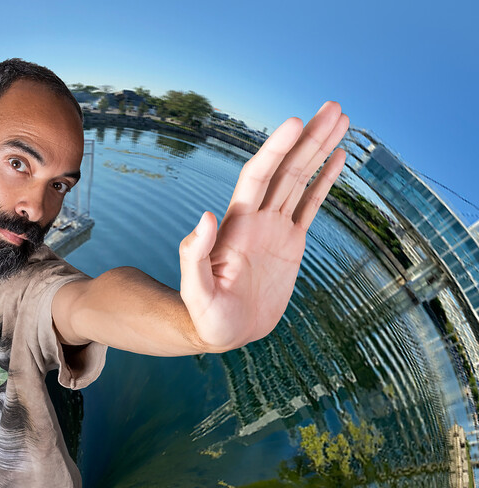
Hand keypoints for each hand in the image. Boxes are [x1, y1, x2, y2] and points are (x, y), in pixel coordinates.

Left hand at [178, 101, 348, 352]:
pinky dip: (324, 181)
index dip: (276, 150)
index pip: (258, 177)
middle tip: (333, 107)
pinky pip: (310, 206)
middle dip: (308, 139)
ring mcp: (274, 229)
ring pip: (300, 180)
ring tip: (341, 118)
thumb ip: (194, 255)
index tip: (296, 122)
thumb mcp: (196, 292)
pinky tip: (338, 157)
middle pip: (285, 169)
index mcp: (236, 225)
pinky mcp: (290, 244)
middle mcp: (257, 219)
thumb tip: (206, 217)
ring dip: (319, 149)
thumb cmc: (205, 317)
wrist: (222, 332)